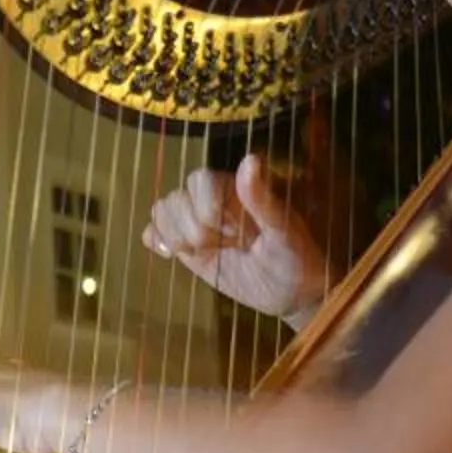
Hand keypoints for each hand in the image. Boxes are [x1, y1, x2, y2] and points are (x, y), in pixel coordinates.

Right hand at [142, 153, 328, 324]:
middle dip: (191, 227)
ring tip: (202, 251)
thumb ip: (262, 198)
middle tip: (220, 246)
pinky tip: (169, 254)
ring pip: (162, 212)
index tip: (230, 232)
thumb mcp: (284, 231)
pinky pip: (156, 232)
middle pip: (176, 198)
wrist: (293, 293)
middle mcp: (212, 202)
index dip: (205, 206)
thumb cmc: (296, 258)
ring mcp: (197, 225)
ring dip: (175, 235)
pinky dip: (156, 239)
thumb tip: (250, 159)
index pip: (199, 181)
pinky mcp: (188, 247)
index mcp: (236, 190)